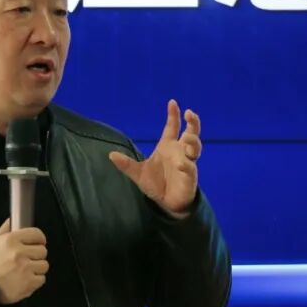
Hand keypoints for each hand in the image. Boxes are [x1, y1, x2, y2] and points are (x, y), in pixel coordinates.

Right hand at [0, 218, 48, 303]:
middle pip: (42, 250)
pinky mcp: (28, 283)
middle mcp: (19, 253)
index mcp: (11, 240)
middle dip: (37, 254)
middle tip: (28, 258)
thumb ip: (5, 229)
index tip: (38, 242)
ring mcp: (25, 269)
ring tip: (26, 270)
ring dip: (37, 268)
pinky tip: (25, 279)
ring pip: (44, 265)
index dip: (39, 238)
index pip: (37, 234)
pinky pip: (42, 279)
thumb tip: (13, 219)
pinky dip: (35, 280)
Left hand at [108, 100, 200, 216]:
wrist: (166, 203)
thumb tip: (110, 154)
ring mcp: (187, 162)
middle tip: (189, 113)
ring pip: (195, 147)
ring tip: (188, 139)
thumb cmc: (156, 184)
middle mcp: (179, 151)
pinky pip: (190, 168)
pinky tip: (181, 164)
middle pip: (191, 133)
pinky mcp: (190, 176)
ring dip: (193, 141)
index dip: (173, 115)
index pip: (172, 127)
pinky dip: (186, 165)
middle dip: (193, 123)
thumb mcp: (138, 173)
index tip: (172, 102)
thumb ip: (127, 164)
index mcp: (167, 146)